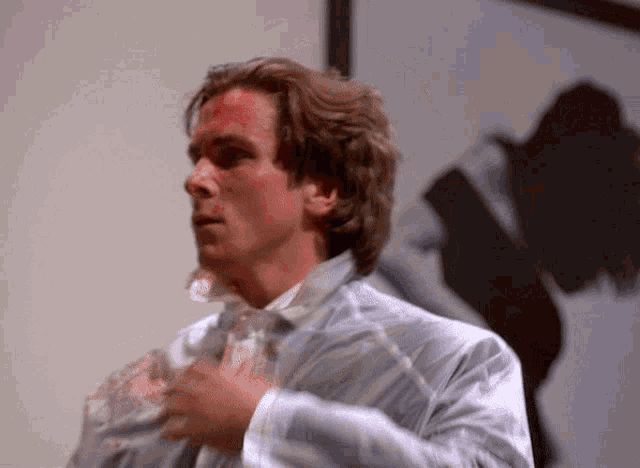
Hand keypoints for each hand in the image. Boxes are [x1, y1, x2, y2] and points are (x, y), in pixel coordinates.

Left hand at [162, 345, 276, 454]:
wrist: (261, 418)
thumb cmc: (262, 399)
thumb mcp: (255, 379)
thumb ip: (244, 375)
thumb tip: (243, 373)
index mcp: (217, 374)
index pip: (195, 367)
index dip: (188, 370)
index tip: (186, 373)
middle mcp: (202, 387)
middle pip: (177, 383)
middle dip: (173, 387)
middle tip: (170, 391)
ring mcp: (196, 407)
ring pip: (171, 405)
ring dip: (168, 408)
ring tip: (164, 411)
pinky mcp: (194, 427)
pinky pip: (174, 428)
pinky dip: (170, 431)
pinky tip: (168, 433)